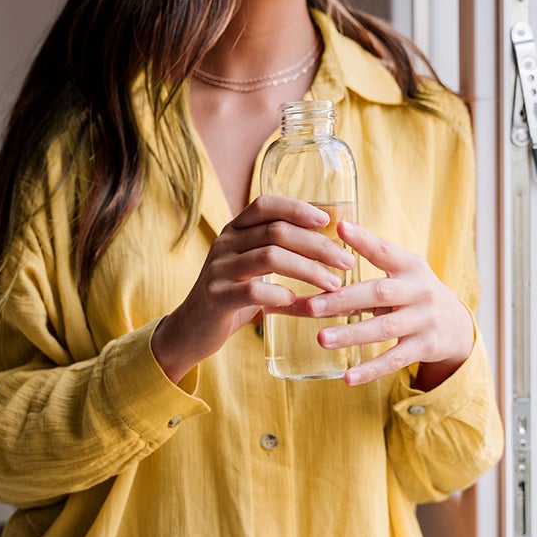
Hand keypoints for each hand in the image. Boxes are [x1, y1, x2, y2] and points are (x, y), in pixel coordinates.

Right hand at [151, 195, 354, 382]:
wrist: (190, 330)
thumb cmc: (231, 300)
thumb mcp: (257, 276)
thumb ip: (287, 267)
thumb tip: (334, 269)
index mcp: (234, 232)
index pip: (265, 205)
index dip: (297, 208)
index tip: (327, 220)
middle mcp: (224, 244)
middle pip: (277, 231)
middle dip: (317, 245)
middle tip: (345, 261)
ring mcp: (218, 270)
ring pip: (270, 256)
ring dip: (309, 269)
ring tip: (333, 284)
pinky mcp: (216, 298)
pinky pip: (253, 291)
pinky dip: (280, 294)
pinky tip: (295, 301)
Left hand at [304, 221, 472, 388]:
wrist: (457, 326)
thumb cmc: (413, 295)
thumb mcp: (399, 275)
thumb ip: (364, 270)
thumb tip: (319, 262)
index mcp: (410, 267)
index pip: (385, 251)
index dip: (364, 240)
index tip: (340, 229)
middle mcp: (420, 291)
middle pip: (380, 293)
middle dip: (344, 299)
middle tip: (312, 306)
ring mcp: (425, 320)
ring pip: (385, 328)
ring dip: (352, 334)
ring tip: (322, 339)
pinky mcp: (427, 347)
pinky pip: (395, 359)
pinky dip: (371, 370)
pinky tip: (347, 378)